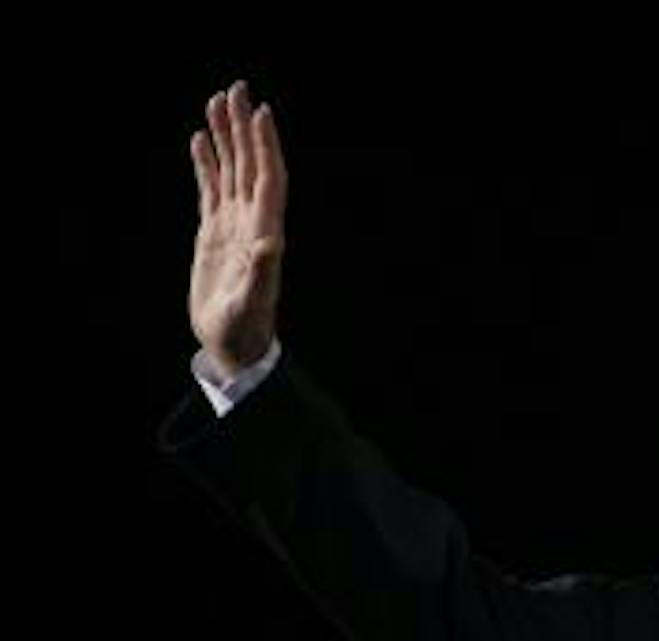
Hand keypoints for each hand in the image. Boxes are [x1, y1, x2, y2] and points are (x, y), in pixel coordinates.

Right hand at [189, 80, 286, 381]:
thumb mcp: (251, 303)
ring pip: (231, 171)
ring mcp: (234, 227)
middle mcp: (253, 224)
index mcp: (265, 234)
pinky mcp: (215, 234)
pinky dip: (207, 163)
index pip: (269, 179)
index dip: (266, 146)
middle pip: (251, 166)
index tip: (261, 112)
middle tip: (236, 88)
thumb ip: (262, 273)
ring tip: (217, 101)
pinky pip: (211, 189)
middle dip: (244, 128)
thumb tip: (271, 243)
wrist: (234, 347)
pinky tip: (201, 140)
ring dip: (226, 138)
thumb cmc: (244, 331)